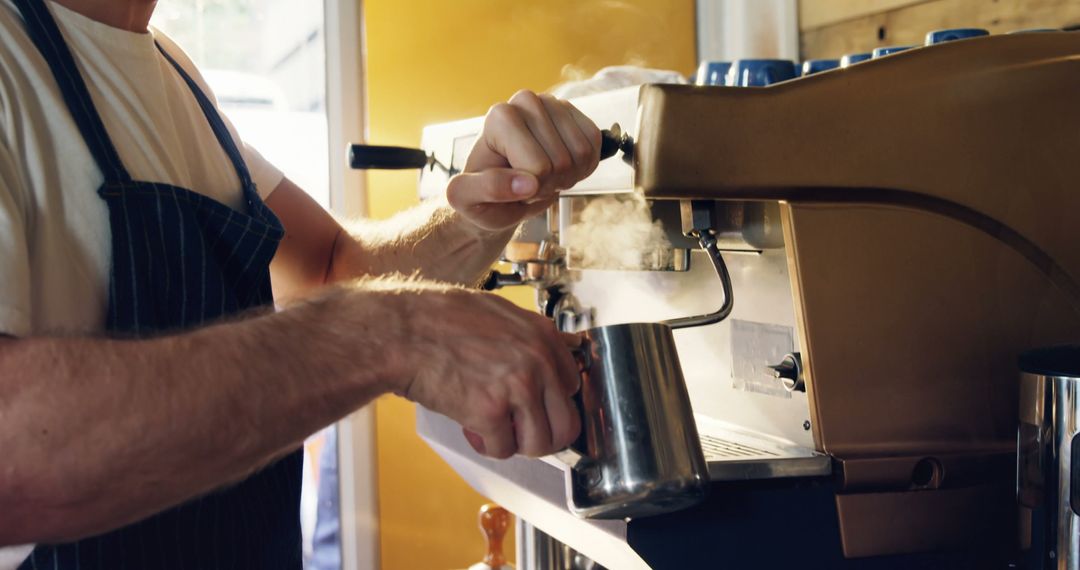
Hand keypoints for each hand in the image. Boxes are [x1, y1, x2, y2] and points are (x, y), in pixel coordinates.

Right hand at [390, 287, 582, 457]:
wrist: (403, 331)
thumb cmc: (440, 318)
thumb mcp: (499, 312)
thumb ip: (530, 336)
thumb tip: (557, 350)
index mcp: (543, 336)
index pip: (573, 386)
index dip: (552, 403)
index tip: (537, 409)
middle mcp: (538, 362)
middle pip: (566, 423)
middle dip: (543, 435)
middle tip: (521, 433)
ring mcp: (517, 388)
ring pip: (540, 444)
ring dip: (516, 444)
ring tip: (496, 432)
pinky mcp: (490, 412)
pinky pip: (503, 449)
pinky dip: (487, 446)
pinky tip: (472, 428)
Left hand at [446, 90, 602, 231]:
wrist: (502, 190)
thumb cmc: (482, 195)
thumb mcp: (469, 200)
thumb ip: (487, 189)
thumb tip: (526, 183)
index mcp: (499, 117)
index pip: (538, 166)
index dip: (531, 188)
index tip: (513, 187)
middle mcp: (526, 101)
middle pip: (561, 162)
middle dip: (549, 184)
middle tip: (529, 184)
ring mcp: (553, 104)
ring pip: (583, 154)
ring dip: (568, 177)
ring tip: (543, 176)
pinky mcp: (575, 113)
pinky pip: (595, 144)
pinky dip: (584, 166)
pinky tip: (563, 168)